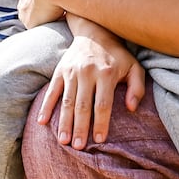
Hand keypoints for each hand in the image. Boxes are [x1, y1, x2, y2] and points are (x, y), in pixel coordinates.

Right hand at [38, 28, 145, 148]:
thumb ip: (137, 88)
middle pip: (83, 106)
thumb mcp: (134, 67)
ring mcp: (71, 72)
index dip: (101, 123)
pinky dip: (46, 107)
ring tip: (63, 141)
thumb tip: (131, 108)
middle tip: (77, 147)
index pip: (103, 104)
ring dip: (64, 122)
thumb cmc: (117, 54)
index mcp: (106, 73)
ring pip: (66, 101)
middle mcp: (87, 72)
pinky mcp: (60, 70)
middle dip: (80, 128)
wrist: (94, 31)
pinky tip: (42, 122)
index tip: (99, 140)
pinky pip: (52, 91)